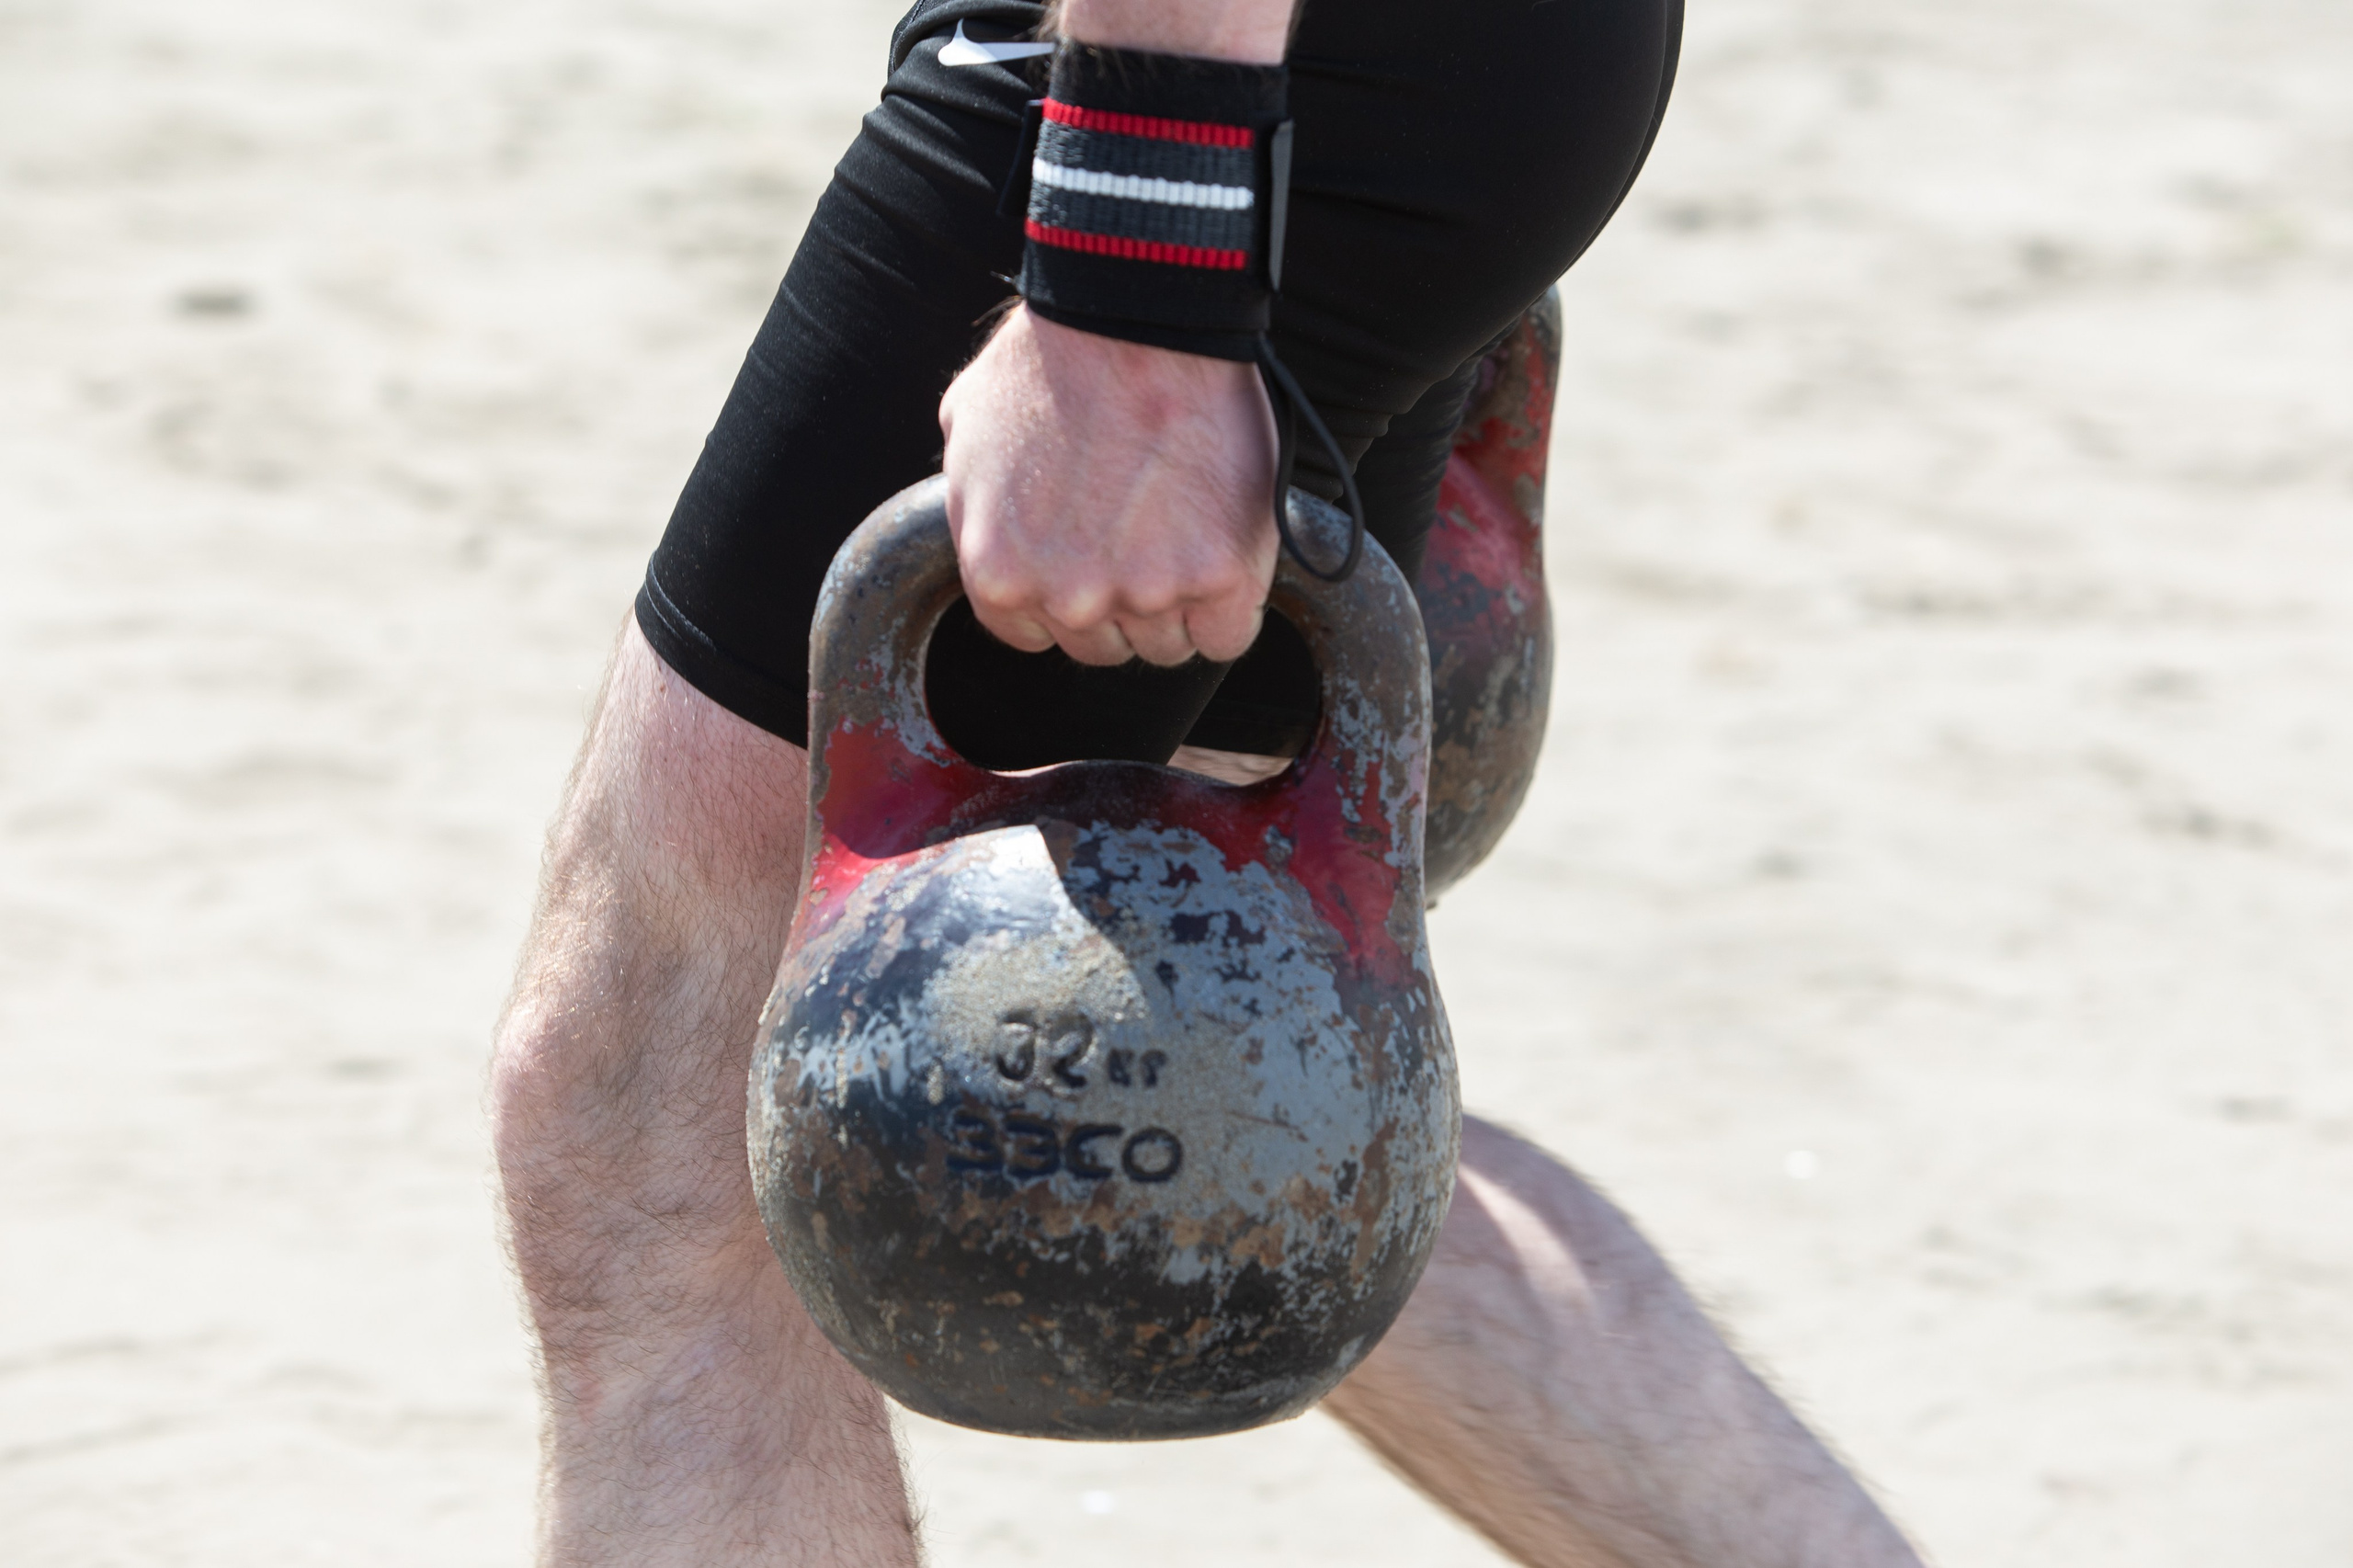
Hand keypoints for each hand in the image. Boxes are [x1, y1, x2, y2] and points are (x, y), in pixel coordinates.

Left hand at [939, 307, 1277, 666]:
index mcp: (999, 575)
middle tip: (1143, 530)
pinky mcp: (1220, 576)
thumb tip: (992, 532)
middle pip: (1104, 645)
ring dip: (1180, 601)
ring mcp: (1147, 591)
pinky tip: (1225, 556)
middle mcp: (1069, 598)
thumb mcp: (968, 431)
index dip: (1065, 595)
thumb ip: (976, 507)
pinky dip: (1232, 607)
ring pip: (1168, 644)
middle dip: (1121, 597)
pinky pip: (1227, 636)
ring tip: (1184, 525)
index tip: (1090, 560)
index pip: (1036, 636)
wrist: (1134, 311)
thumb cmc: (1052, 355)